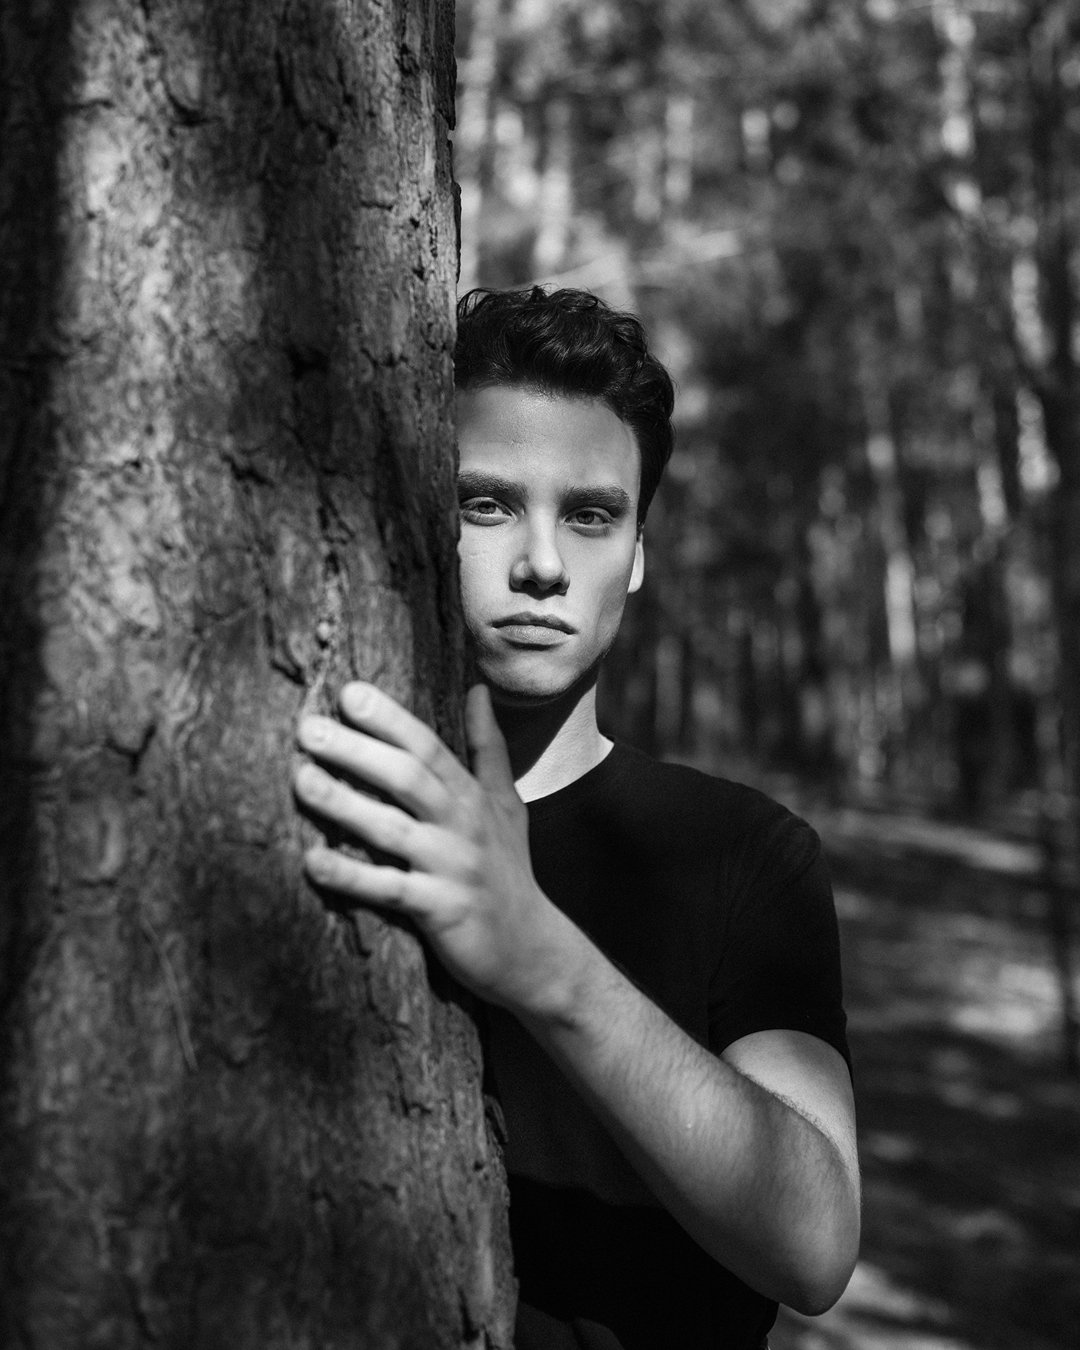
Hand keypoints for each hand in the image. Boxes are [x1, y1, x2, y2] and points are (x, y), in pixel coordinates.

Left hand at [293, 682, 572, 1012]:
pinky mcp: (442, 911)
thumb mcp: (506, 802)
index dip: (390, 719)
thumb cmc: (508, 869)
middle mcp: (463, 825)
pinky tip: (312, 861)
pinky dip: (351, 877)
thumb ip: (487, 746)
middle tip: (308, 727)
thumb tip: (478, 688)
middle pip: (408, 778)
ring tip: (301, 780)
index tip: (349, 692)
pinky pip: (390, 891)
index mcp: (472, 796)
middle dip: (358, 751)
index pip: (428, 747)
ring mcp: (452, 868)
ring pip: (393, 830)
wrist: (532, 950)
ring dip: (345, 805)